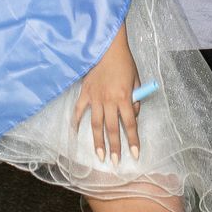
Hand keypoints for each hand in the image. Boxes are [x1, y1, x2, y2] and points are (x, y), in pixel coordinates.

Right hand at [73, 39, 140, 164]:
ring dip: (97, 141)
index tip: (135, 154)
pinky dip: (76, 122)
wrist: (107, 48)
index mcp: (124, 97)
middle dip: (114, 147)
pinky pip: (79, 110)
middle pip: (112, 129)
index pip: (130, 124)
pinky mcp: (85, 93)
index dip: (133, 140)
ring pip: (96, 124)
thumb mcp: (137, 80)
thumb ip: (136, 99)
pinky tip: (75, 134)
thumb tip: (133, 115)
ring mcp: (95, 98)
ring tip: (99, 156)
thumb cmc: (125, 63)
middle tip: (115, 162)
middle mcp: (109, 100)